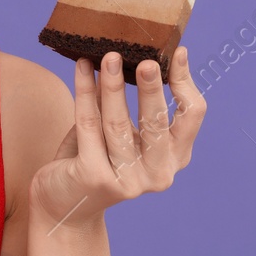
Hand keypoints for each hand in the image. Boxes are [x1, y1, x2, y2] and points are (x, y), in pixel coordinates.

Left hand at [30, 47, 206, 229]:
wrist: (63, 203)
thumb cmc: (95, 159)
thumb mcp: (120, 131)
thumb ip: (127, 104)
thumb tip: (128, 55)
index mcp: (175, 158)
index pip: (192, 115)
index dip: (185, 82)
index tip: (177, 52)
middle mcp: (158, 173)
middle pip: (157, 121)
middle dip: (151, 87)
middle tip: (146, 59)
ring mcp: (128, 180)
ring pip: (118, 122)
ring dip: (111, 84)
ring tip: (107, 56)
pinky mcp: (96, 177)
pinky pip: (89, 125)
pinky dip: (84, 92)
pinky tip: (81, 69)